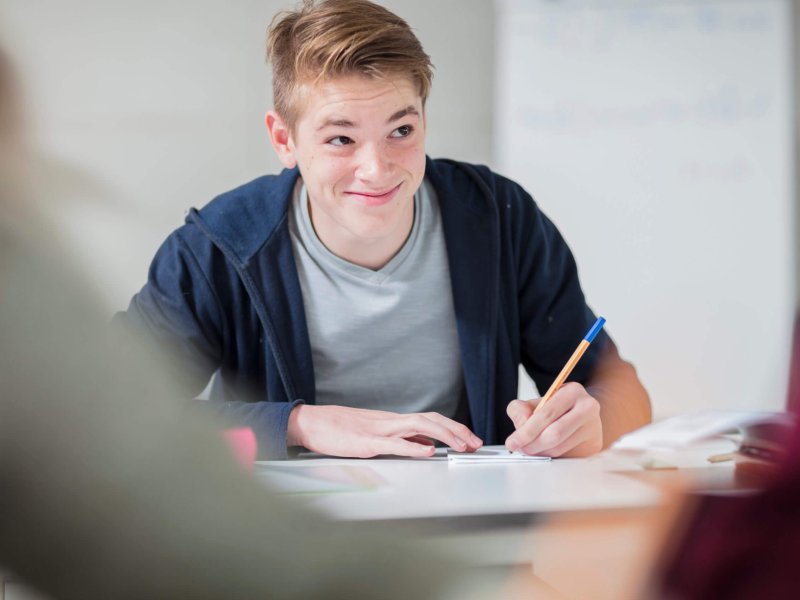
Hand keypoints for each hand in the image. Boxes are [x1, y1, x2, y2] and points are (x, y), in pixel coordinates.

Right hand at [287, 404, 482, 457]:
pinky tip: (428, 451)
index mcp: (392, 421)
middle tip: (475, 443)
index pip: (430, 419)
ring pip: (418, 426)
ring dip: (443, 435)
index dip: (452, 427)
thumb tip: (426, 447)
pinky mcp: (366, 442)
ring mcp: (379, 430)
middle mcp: (390, 421)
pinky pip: (394, 443)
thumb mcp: (374, 434)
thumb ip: (400, 439)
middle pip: (430, 419)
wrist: (312, 423)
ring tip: (461, 445)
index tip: (470, 438)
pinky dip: (413, 447)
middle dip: (456, 430)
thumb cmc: (338, 430)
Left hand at [505, 382, 602, 456]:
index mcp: (573, 392)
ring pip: (560, 448)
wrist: (580, 413)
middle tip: (520, 449)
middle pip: (555, 434)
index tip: (512, 442)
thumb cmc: (557, 409)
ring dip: (540, 452)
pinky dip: (551, 457)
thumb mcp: (536, 402)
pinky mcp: (595, 446)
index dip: (526, 431)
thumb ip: (520, 409)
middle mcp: (588, 408)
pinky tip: (545, 451)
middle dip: (532, 444)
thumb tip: (521, 424)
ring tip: (531, 448)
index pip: (546, 414)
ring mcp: (594, 428)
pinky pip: (567, 457)